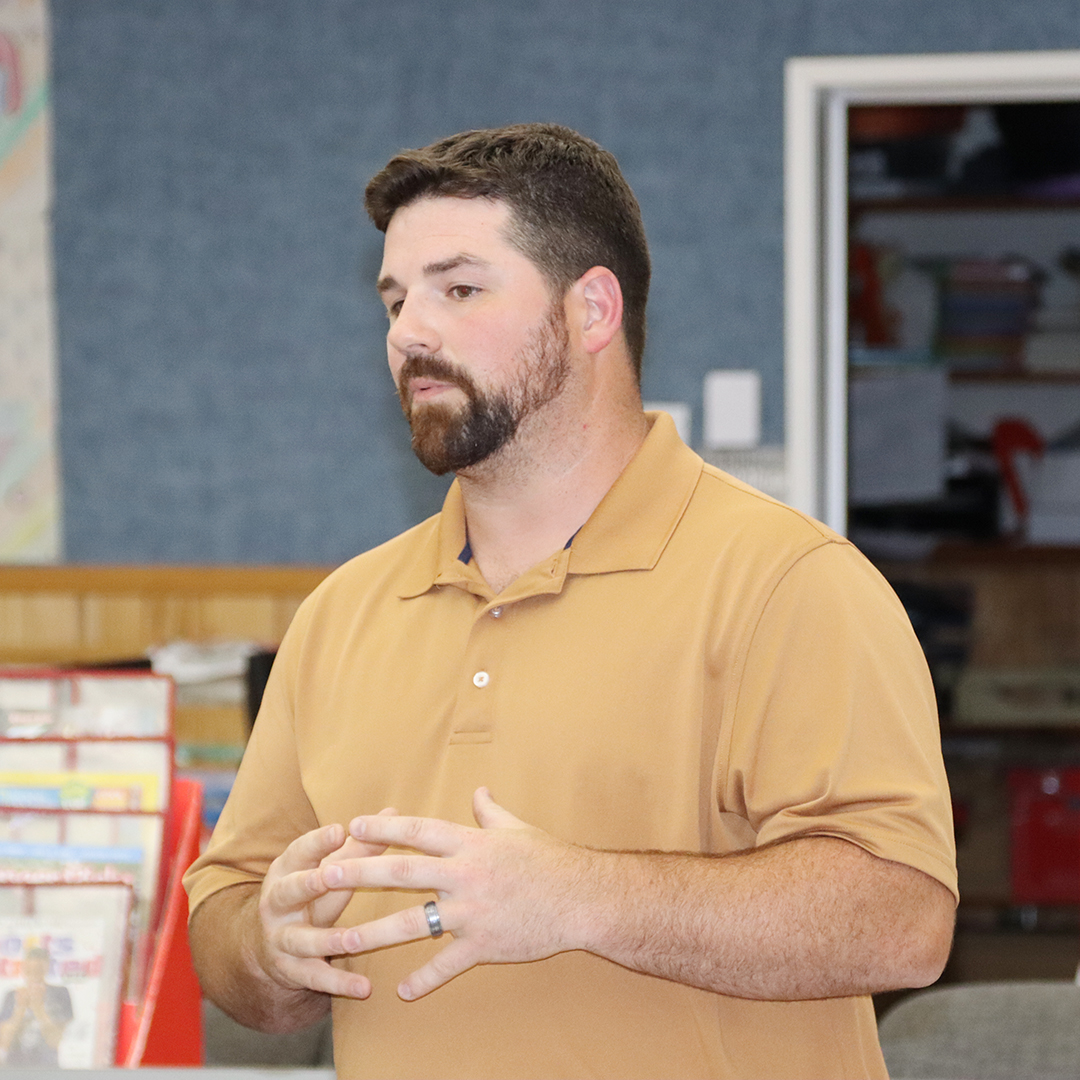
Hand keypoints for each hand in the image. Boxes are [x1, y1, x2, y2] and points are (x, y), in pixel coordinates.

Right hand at [255, 809, 395, 999]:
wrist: (267, 944)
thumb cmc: (310, 893)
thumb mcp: (327, 868)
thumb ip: (359, 845)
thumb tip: (393, 812)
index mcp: (287, 870)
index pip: (299, 851)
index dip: (317, 842)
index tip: (338, 829)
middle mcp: (278, 902)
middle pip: (291, 890)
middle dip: (309, 883)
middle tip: (329, 876)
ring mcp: (281, 938)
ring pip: (301, 939)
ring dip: (326, 939)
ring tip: (352, 940)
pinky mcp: (290, 970)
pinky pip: (315, 978)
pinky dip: (339, 983)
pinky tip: (365, 988)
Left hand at [341, 787, 591, 999]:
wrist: (584, 897)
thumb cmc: (551, 859)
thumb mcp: (518, 828)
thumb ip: (491, 812)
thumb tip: (478, 790)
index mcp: (471, 844)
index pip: (419, 832)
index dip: (385, 828)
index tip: (354, 825)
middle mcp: (465, 876)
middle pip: (403, 873)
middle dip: (361, 872)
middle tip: (326, 874)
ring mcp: (472, 912)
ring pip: (412, 924)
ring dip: (373, 932)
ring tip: (340, 940)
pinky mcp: (484, 944)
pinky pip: (448, 965)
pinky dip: (425, 979)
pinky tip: (402, 991)